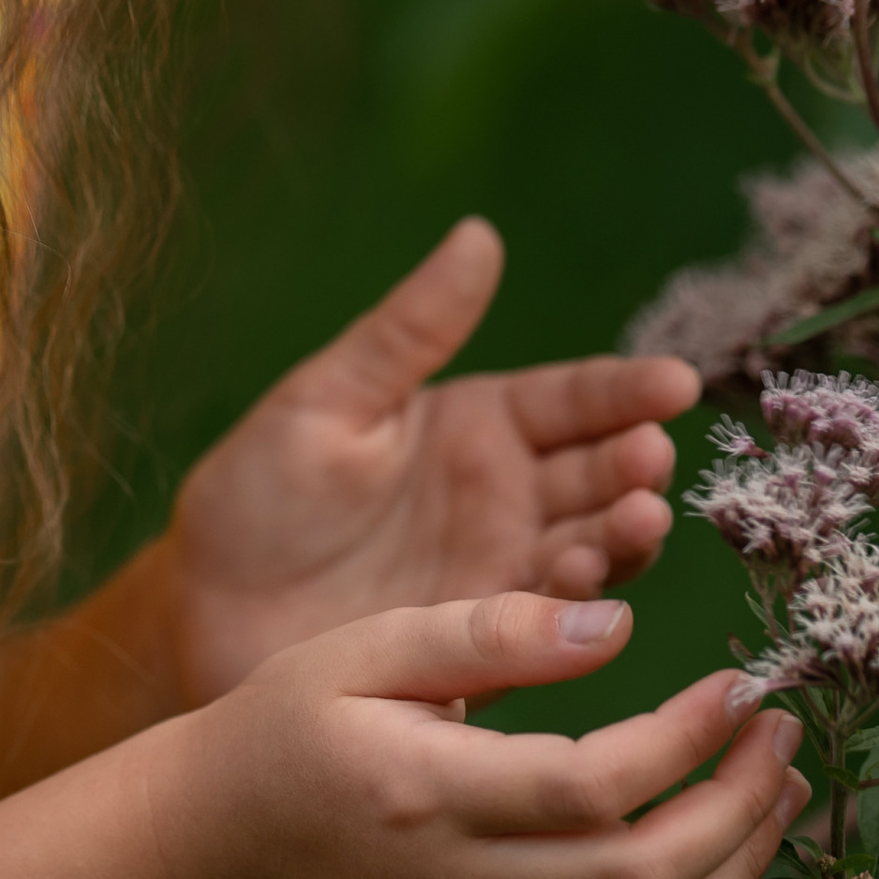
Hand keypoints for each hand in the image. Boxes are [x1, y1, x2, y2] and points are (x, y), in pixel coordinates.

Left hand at [167, 217, 700, 705]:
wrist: (204, 611)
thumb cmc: (255, 497)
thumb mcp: (324, 401)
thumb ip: (407, 331)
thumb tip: (479, 235)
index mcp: (476, 426)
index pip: (573, 399)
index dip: (625, 390)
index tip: (674, 382)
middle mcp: (507, 497)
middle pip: (599, 473)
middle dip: (633, 464)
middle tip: (649, 457)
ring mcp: (503, 571)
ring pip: (592, 547)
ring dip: (622, 535)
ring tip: (633, 518)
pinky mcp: (488, 643)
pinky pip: (548, 623)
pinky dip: (575, 607)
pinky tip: (581, 585)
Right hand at [167, 590, 807, 878]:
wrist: (221, 851)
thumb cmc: (289, 726)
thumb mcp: (364, 646)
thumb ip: (488, 630)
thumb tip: (616, 624)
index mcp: (425, 795)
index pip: (592, 787)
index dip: (686, 740)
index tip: (738, 683)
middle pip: (640, 878)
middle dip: (739, 808)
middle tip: (781, 736)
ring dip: (739, 874)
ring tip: (778, 794)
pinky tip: (727, 865)